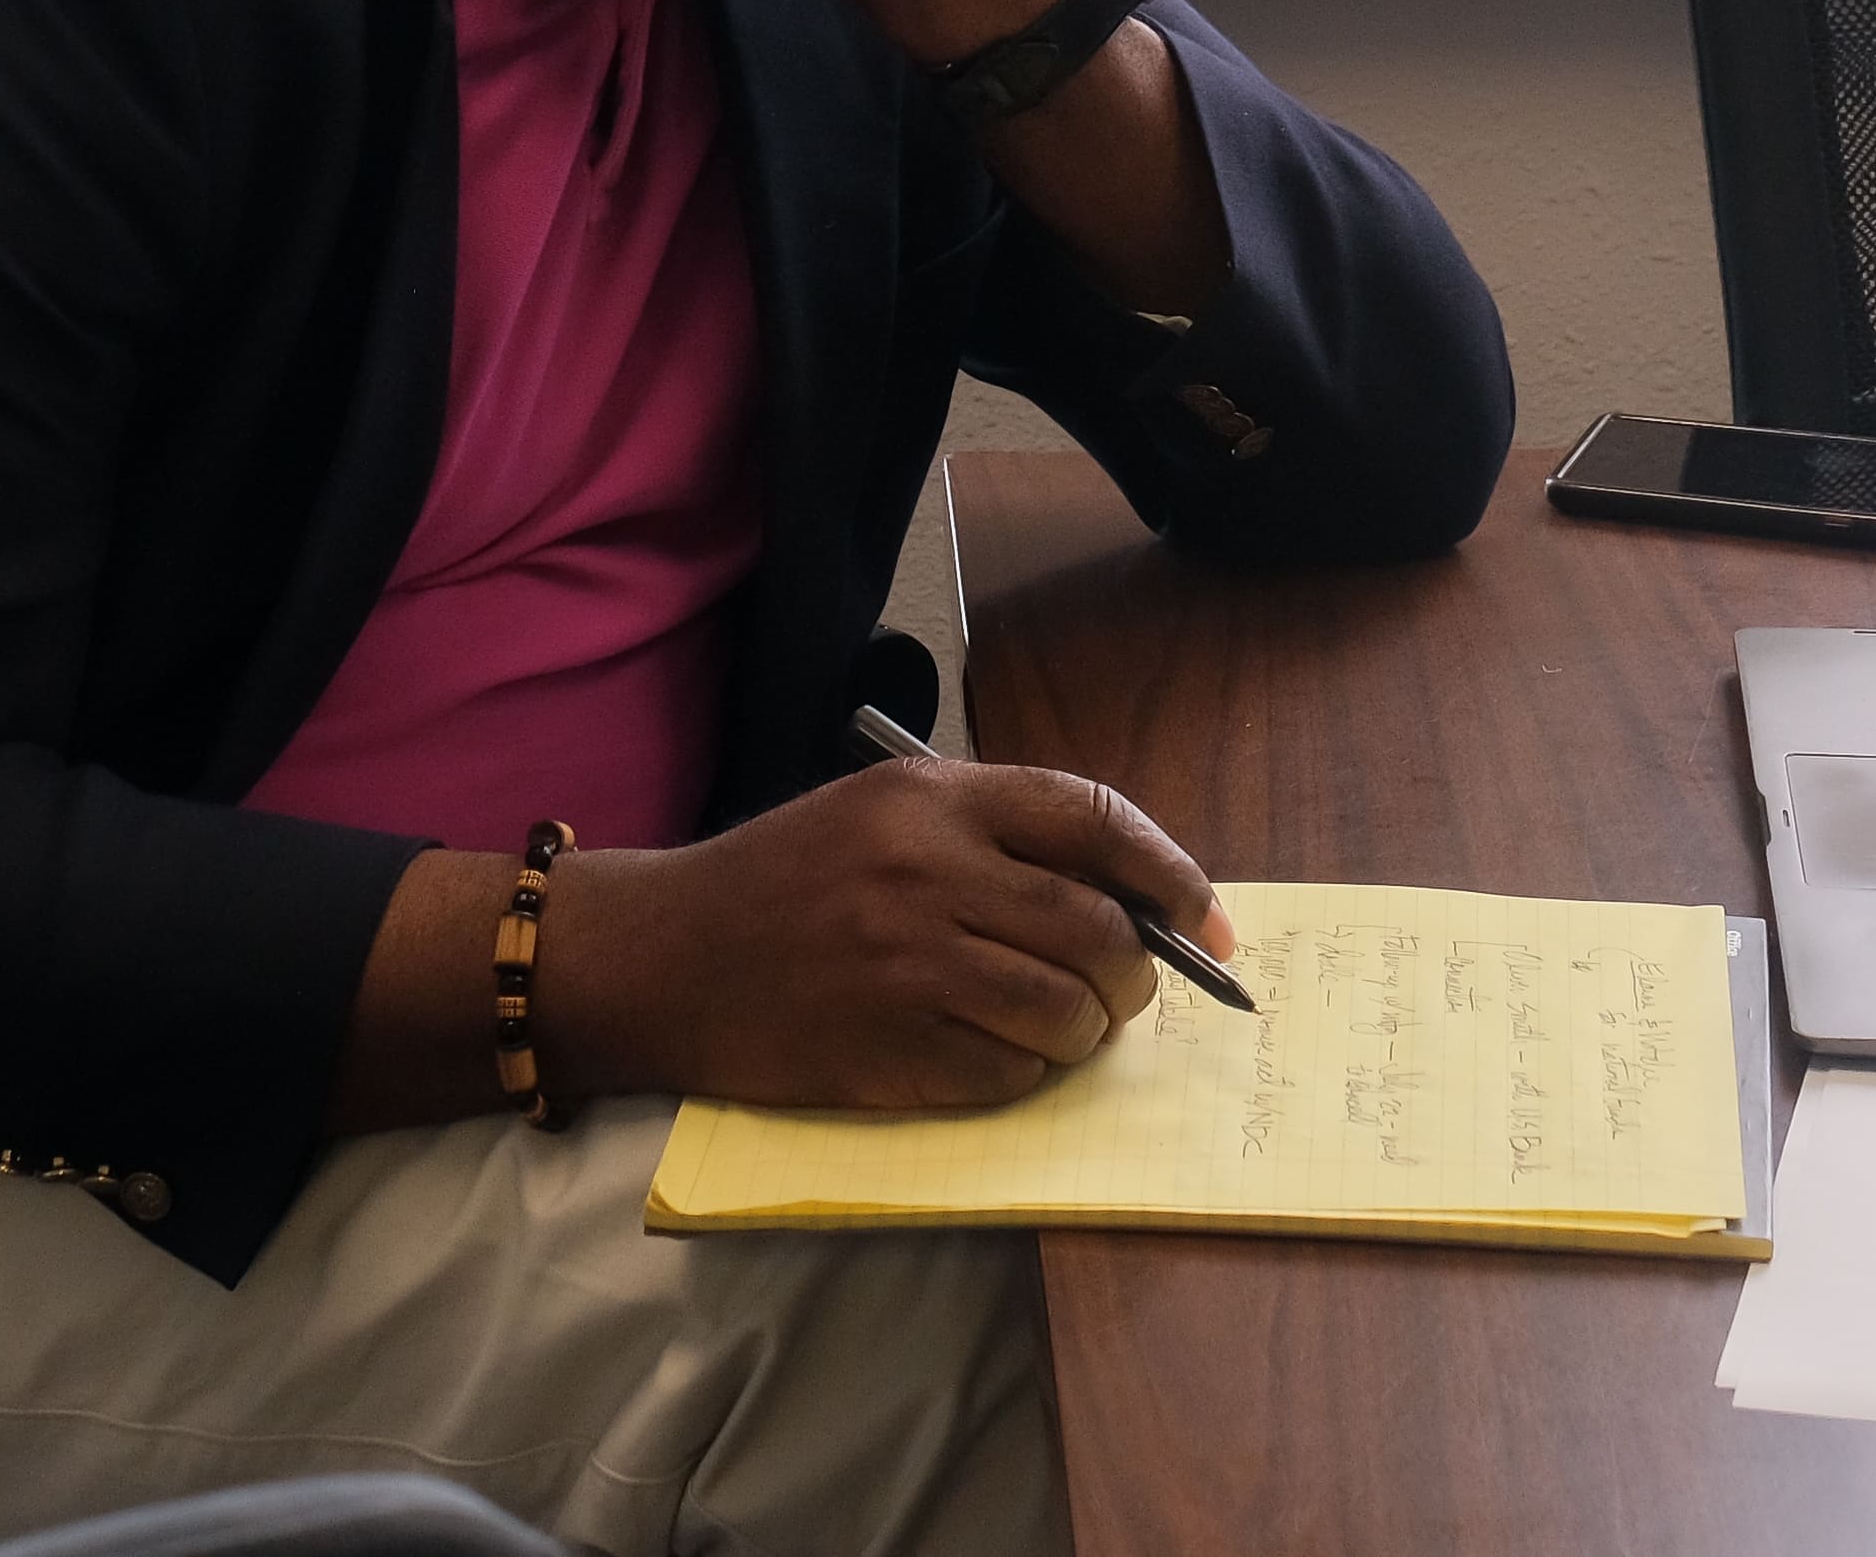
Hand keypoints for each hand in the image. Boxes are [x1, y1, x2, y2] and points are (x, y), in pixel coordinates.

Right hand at [546, 757, 1230, 1110]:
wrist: (665, 957)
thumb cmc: (785, 883)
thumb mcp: (885, 817)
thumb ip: (997, 840)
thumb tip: (1132, 902)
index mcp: (934, 800)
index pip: (1095, 823)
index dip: (1172, 876)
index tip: (1210, 922)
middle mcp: (927, 871)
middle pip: (1096, 930)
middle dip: (1136, 975)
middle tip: (1124, 994)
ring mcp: (908, 963)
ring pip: (1064, 1012)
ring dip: (1084, 1033)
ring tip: (1057, 1028)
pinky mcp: (887, 1046)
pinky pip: (1007, 1075)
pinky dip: (1022, 1076)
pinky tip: (988, 1056)